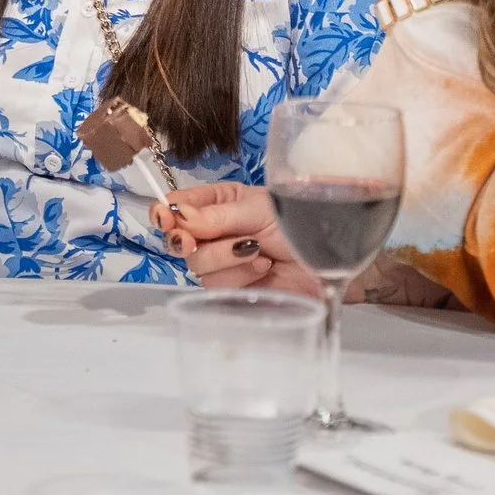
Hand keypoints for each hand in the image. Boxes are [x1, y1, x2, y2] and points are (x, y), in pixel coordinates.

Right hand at [150, 183, 316, 295]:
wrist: (329, 258)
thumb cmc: (299, 223)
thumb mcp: (258, 209)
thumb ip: (217, 216)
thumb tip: (179, 217)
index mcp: (216, 203)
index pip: (175, 206)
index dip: (164, 213)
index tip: (165, 219)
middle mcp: (214, 232)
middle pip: (178, 241)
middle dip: (189, 242)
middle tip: (194, 242)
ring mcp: (223, 263)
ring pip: (197, 267)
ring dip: (226, 259)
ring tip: (258, 251)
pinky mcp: (233, 291)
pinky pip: (217, 289)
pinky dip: (240, 278)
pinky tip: (262, 269)